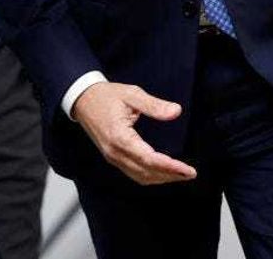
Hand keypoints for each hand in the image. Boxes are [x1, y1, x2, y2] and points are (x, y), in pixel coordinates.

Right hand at [71, 81, 196, 184]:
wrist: (82, 99)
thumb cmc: (106, 96)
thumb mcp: (131, 94)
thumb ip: (154, 105)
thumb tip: (176, 111)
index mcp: (120, 137)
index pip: (149, 159)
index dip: (170, 167)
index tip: (188, 170)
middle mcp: (115, 152)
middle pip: (146, 173)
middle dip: (170, 176)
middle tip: (190, 173)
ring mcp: (112, 157)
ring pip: (140, 177)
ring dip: (161, 178)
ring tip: (180, 175)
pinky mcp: (112, 157)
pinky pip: (133, 173)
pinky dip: (150, 176)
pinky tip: (162, 172)